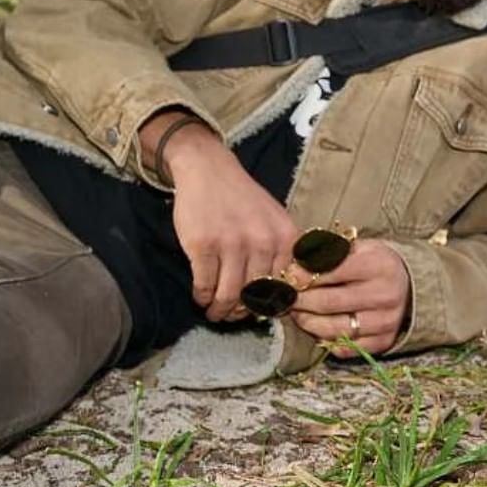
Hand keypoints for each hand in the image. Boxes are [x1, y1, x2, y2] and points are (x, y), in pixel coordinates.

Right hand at [150, 114, 297, 321]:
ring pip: (229, 295)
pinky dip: (202, 297)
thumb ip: (281, 252)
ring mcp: (232, 244)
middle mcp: (263, 242)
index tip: (259, 311)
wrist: (209, 170)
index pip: (283, 286)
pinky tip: (201, 298)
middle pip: (255, 295)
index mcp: (285, 238)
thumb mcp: (275, 220)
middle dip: (242, 312)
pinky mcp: (204, 246)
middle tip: (232, 316)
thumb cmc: (243, 199)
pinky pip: (205, 285)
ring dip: (220, 310)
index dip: (270, 305)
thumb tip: (284, 293)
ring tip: (215, 314)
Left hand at [285, 239, 410, 356]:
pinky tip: (318, 328)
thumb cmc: (374, 264)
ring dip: (308, 322)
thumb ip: (328, 253)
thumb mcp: (358, 248)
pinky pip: (345, 347)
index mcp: (378, 265)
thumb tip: (293, 267)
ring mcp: (385, 321)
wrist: (408, 286)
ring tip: (298, 313)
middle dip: (300, 301)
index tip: (288, 277)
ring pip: (333, 329)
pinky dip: (326, 340)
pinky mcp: (383, 341)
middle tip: (286, 298)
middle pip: (328, 303)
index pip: (331, 271)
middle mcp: (385, 295)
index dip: (303, 276)